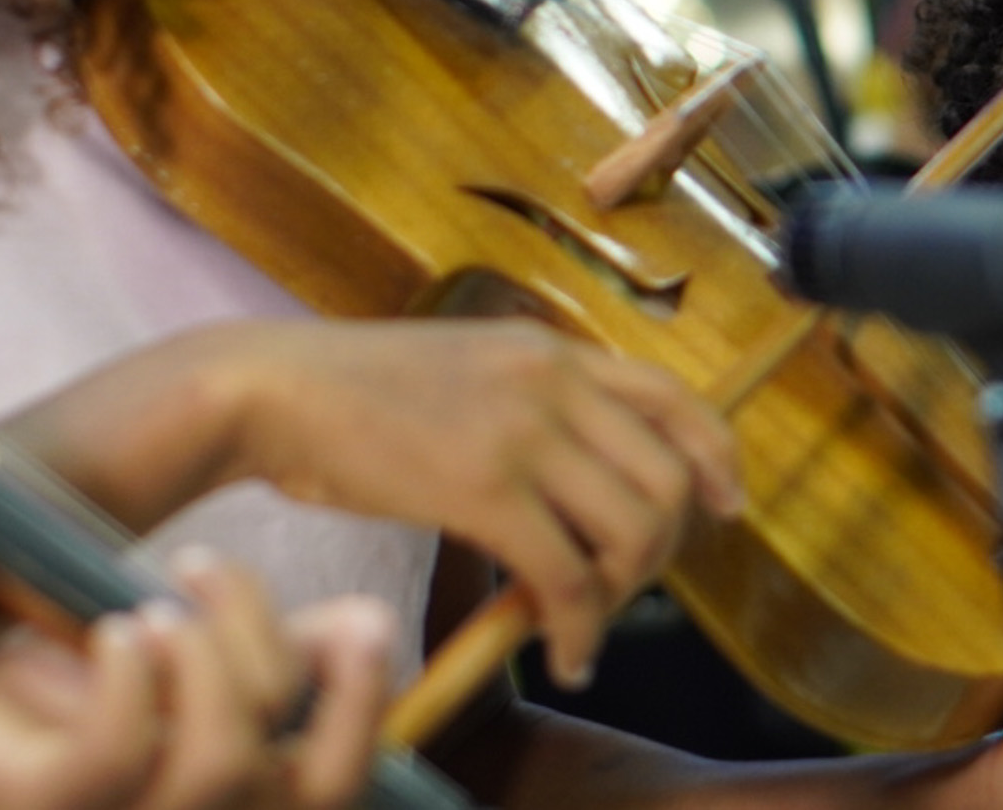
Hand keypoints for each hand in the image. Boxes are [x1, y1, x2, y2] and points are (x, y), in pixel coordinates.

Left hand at [0, 552, 389, 809]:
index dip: (363, 709)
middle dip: (277, 656)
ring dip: (206, 651)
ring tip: (149, 594)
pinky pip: (117, 755)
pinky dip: (132, 675)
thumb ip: (254, 658)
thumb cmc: (24, 697)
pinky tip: (110, 627)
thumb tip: (366, 616)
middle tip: (208, 567)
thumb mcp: (165, 666)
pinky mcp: (35, 808)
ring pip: (223, 765)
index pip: (332, 793)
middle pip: (295, 781)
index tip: (357, 615)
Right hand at [216, 321, 743, 687]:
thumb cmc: (358, 394)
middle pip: (667, 478)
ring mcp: (523, 431)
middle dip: (659, 552)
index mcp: (552, 350)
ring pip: (630, 529)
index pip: (674, 396)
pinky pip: (565, 575)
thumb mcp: (471, 371)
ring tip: (582, 624)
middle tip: (618, 589)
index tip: (726, 505)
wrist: (276, 390)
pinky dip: (576, 629)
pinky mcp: (484, 487)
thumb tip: (583, 487)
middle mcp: (553, 381)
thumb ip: (535, 409)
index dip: (715, 458)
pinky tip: (558, 653)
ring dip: (619, 595)